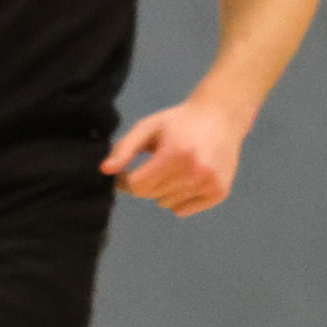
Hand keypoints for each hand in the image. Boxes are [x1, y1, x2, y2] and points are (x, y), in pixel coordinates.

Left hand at [106, 95, 252, 216]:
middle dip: (145, 184)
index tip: (125, 173)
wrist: (221, 116)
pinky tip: (187, 178)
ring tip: (174, 168)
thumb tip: (105, 171)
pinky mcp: (219, 192)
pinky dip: (179, 198)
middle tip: (153, 166)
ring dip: (163, 191)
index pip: (139, 185)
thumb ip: (125, 148)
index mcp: (176, 153)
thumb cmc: (180, 121)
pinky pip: (184, 210)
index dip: (125, 181)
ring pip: (167, 204)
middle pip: (152, 195)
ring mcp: (210, 183)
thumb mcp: (149, 127)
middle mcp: (195, 171)